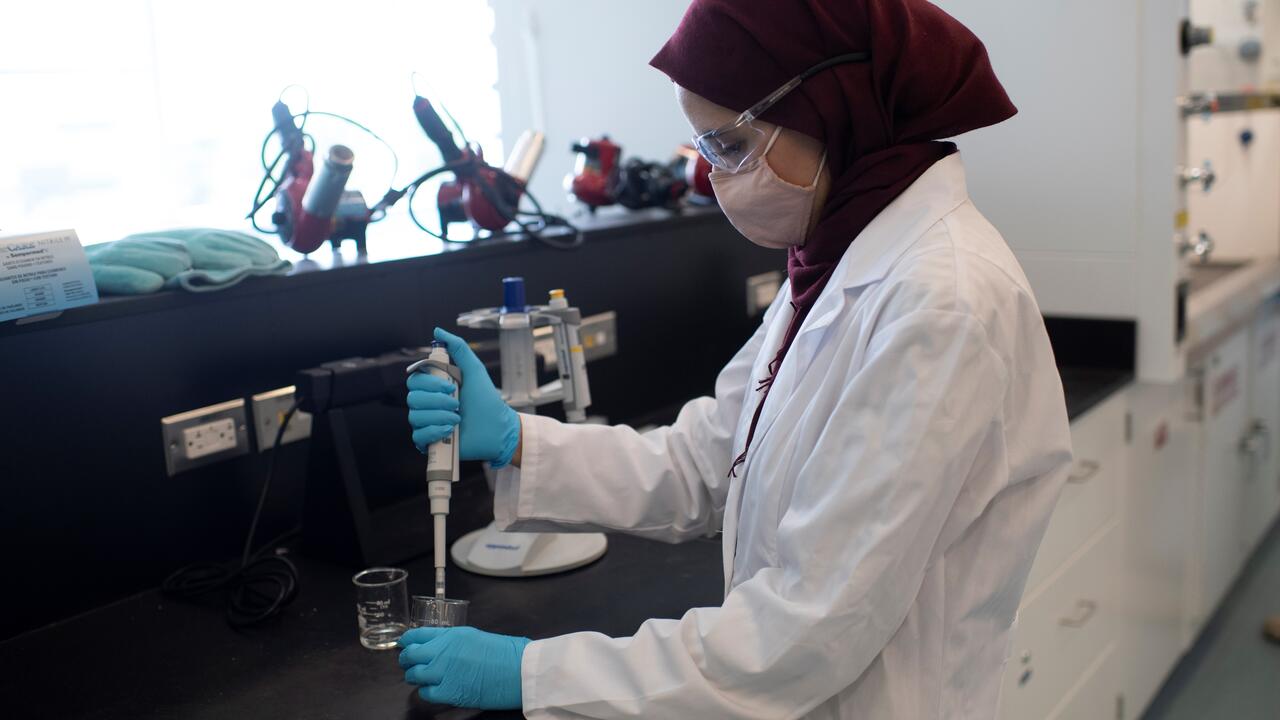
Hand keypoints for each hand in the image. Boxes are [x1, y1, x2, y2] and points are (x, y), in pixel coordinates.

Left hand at [398, 626, 529, 709]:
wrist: (518, 670)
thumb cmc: (504, 653)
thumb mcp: (474, 637)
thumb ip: (452, 641)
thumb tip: (438, 647)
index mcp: (451, 635)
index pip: (417, 635)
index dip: (406, 640)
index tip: (404, 644)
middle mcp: (443, 652)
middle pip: (410, 655)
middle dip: (406, 659)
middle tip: (408, 662)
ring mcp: (444, 672)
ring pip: (414, 675)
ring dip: (415, 676)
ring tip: (422, 677)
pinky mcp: (448, 692)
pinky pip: (425, 693)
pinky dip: (426, 692)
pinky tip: (433, 689)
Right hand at [407, 328, 521, 466]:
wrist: (497, 428)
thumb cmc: (486, 400)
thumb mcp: (473, 370)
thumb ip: (458, 348)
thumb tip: (438, 331)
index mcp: (433, 387)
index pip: (414, 379)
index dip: (430, 383)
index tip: (451, 385)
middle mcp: (426, 404)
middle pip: (412, 398)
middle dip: (437, 401)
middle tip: (457, 404)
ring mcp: (426, 423)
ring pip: (415, 416)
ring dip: (439, 417)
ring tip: (457, 419)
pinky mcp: (428, 441)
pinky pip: (418, 436)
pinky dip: (434, 432)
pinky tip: (450, 431)